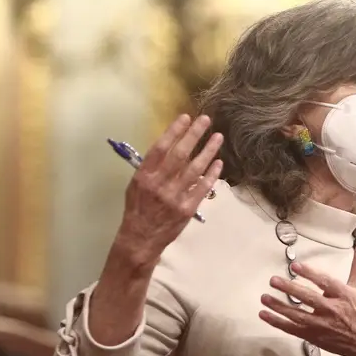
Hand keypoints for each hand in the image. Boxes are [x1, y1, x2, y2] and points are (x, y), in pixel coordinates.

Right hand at [113, 114, 222, 268]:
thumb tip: (170, 146)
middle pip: (180, 154)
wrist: (141, 238)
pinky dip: (212, 174)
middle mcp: (159, 184)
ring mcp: (175, 196)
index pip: (160, 147)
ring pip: (195, 169)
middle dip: (194, 135)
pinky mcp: (187, 208)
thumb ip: (151, 167)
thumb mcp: (136, 184)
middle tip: (206, 120)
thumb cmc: (138, 208)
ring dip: (208, 151)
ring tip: (218, 137)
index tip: (185, 117)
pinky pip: (203, 188)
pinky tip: (219, 162)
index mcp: (144, 175)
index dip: (174, 131)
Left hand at [259, 237, 355, 355]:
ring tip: (264, 297)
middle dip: (290, 289)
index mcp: (344, 295)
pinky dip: (277, 322)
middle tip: (273, 280)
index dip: (311, 274)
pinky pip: (292, 329)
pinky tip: (264, 314)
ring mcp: (321, 325)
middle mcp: (332, 310)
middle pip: (308, 299)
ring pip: (297, 315)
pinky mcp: (313, 336)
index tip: (295, 266)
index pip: (326, 283)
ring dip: (279, 306)